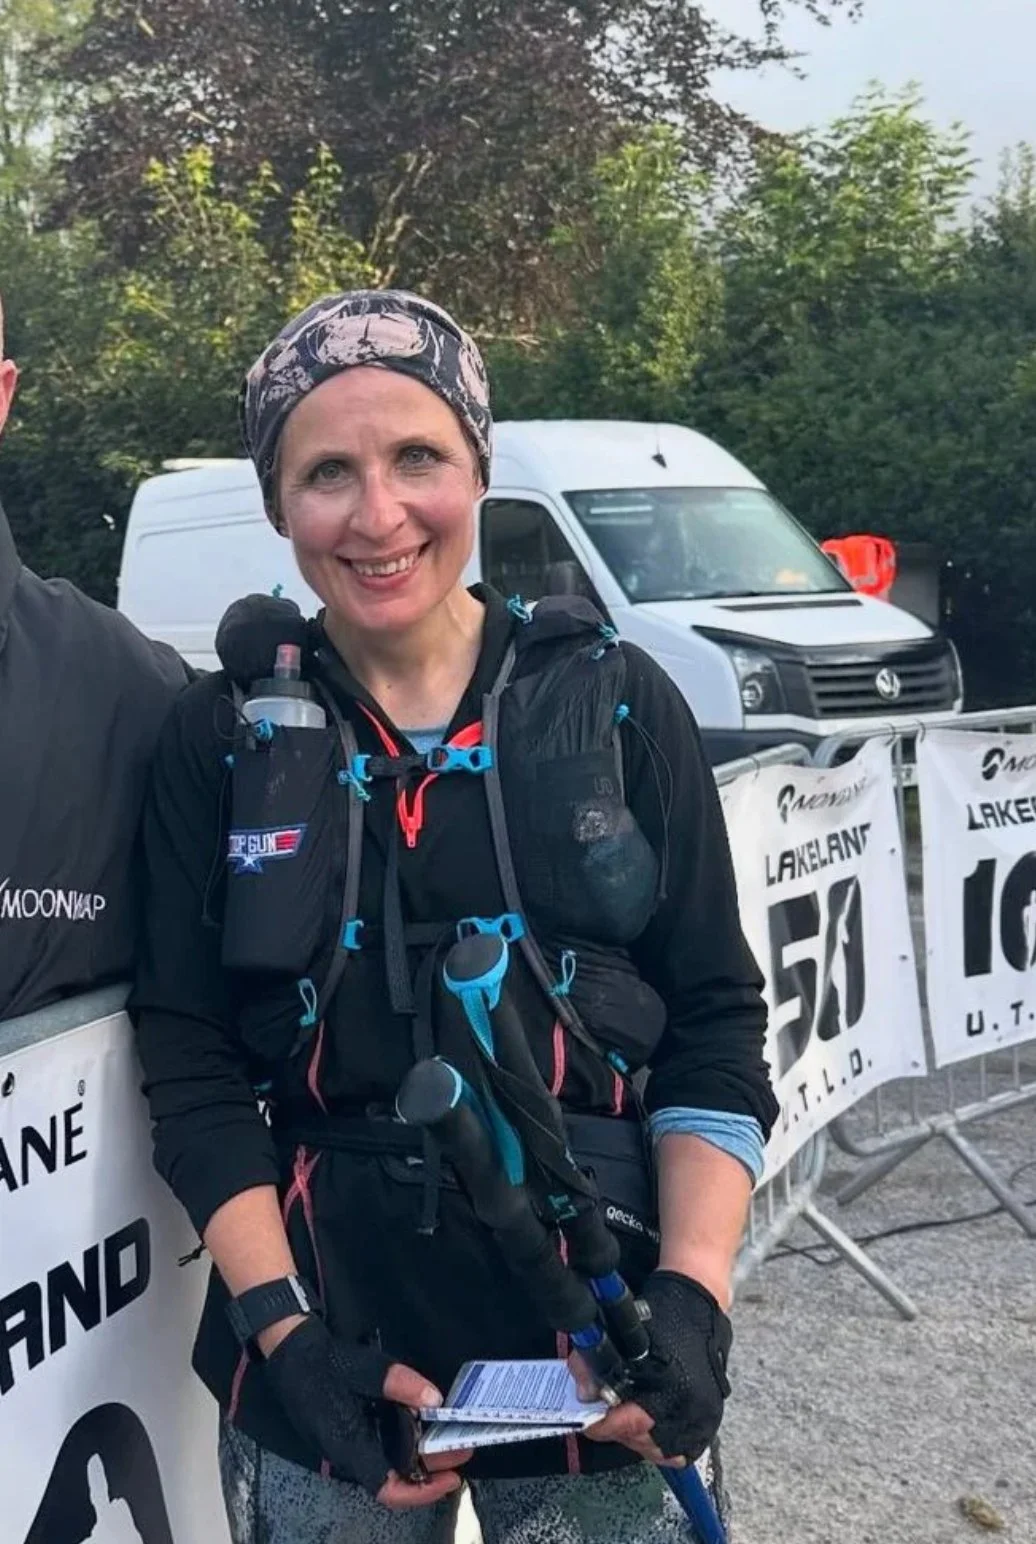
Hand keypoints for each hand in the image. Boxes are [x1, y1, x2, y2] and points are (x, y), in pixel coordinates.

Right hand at [262, 1316, 470, 1506]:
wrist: (293, 1353)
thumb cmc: (327, 1364)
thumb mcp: (368, 1368)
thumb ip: (401, 1384)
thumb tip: (436, 1399)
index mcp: (351, 1445)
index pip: (388, 1489)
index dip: (422, 1492)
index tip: (450, 1480)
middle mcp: (348, 1455)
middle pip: (395, 1479)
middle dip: (431, 1469)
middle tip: (462, 1451)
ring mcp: (347, 1447)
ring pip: (389, 1465)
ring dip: (419, 1457)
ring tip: (448, 1438)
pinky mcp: (347, 1435)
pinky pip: (380, 1452)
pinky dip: (404, 1446)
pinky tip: (421, 1428)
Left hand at [575, 1271, 731, 1464]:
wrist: (698, 1307)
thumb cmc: (661, 1318)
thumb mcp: (621, 1333)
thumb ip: (594, 1364)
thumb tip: (582, 1395)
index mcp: (673, 1386)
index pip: (632, 1424)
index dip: (604, 1426)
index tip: (588, 1421)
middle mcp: (693, 1409)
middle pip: (646, 1443)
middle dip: (619, 1432)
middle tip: (604, 1416)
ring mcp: (705, 1418)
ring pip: (664, 1452)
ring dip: (640, 1439)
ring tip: (624, 1419)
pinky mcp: (709, 1422)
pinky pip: (681, 1451)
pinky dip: (662, 1443)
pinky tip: (647, 1426)